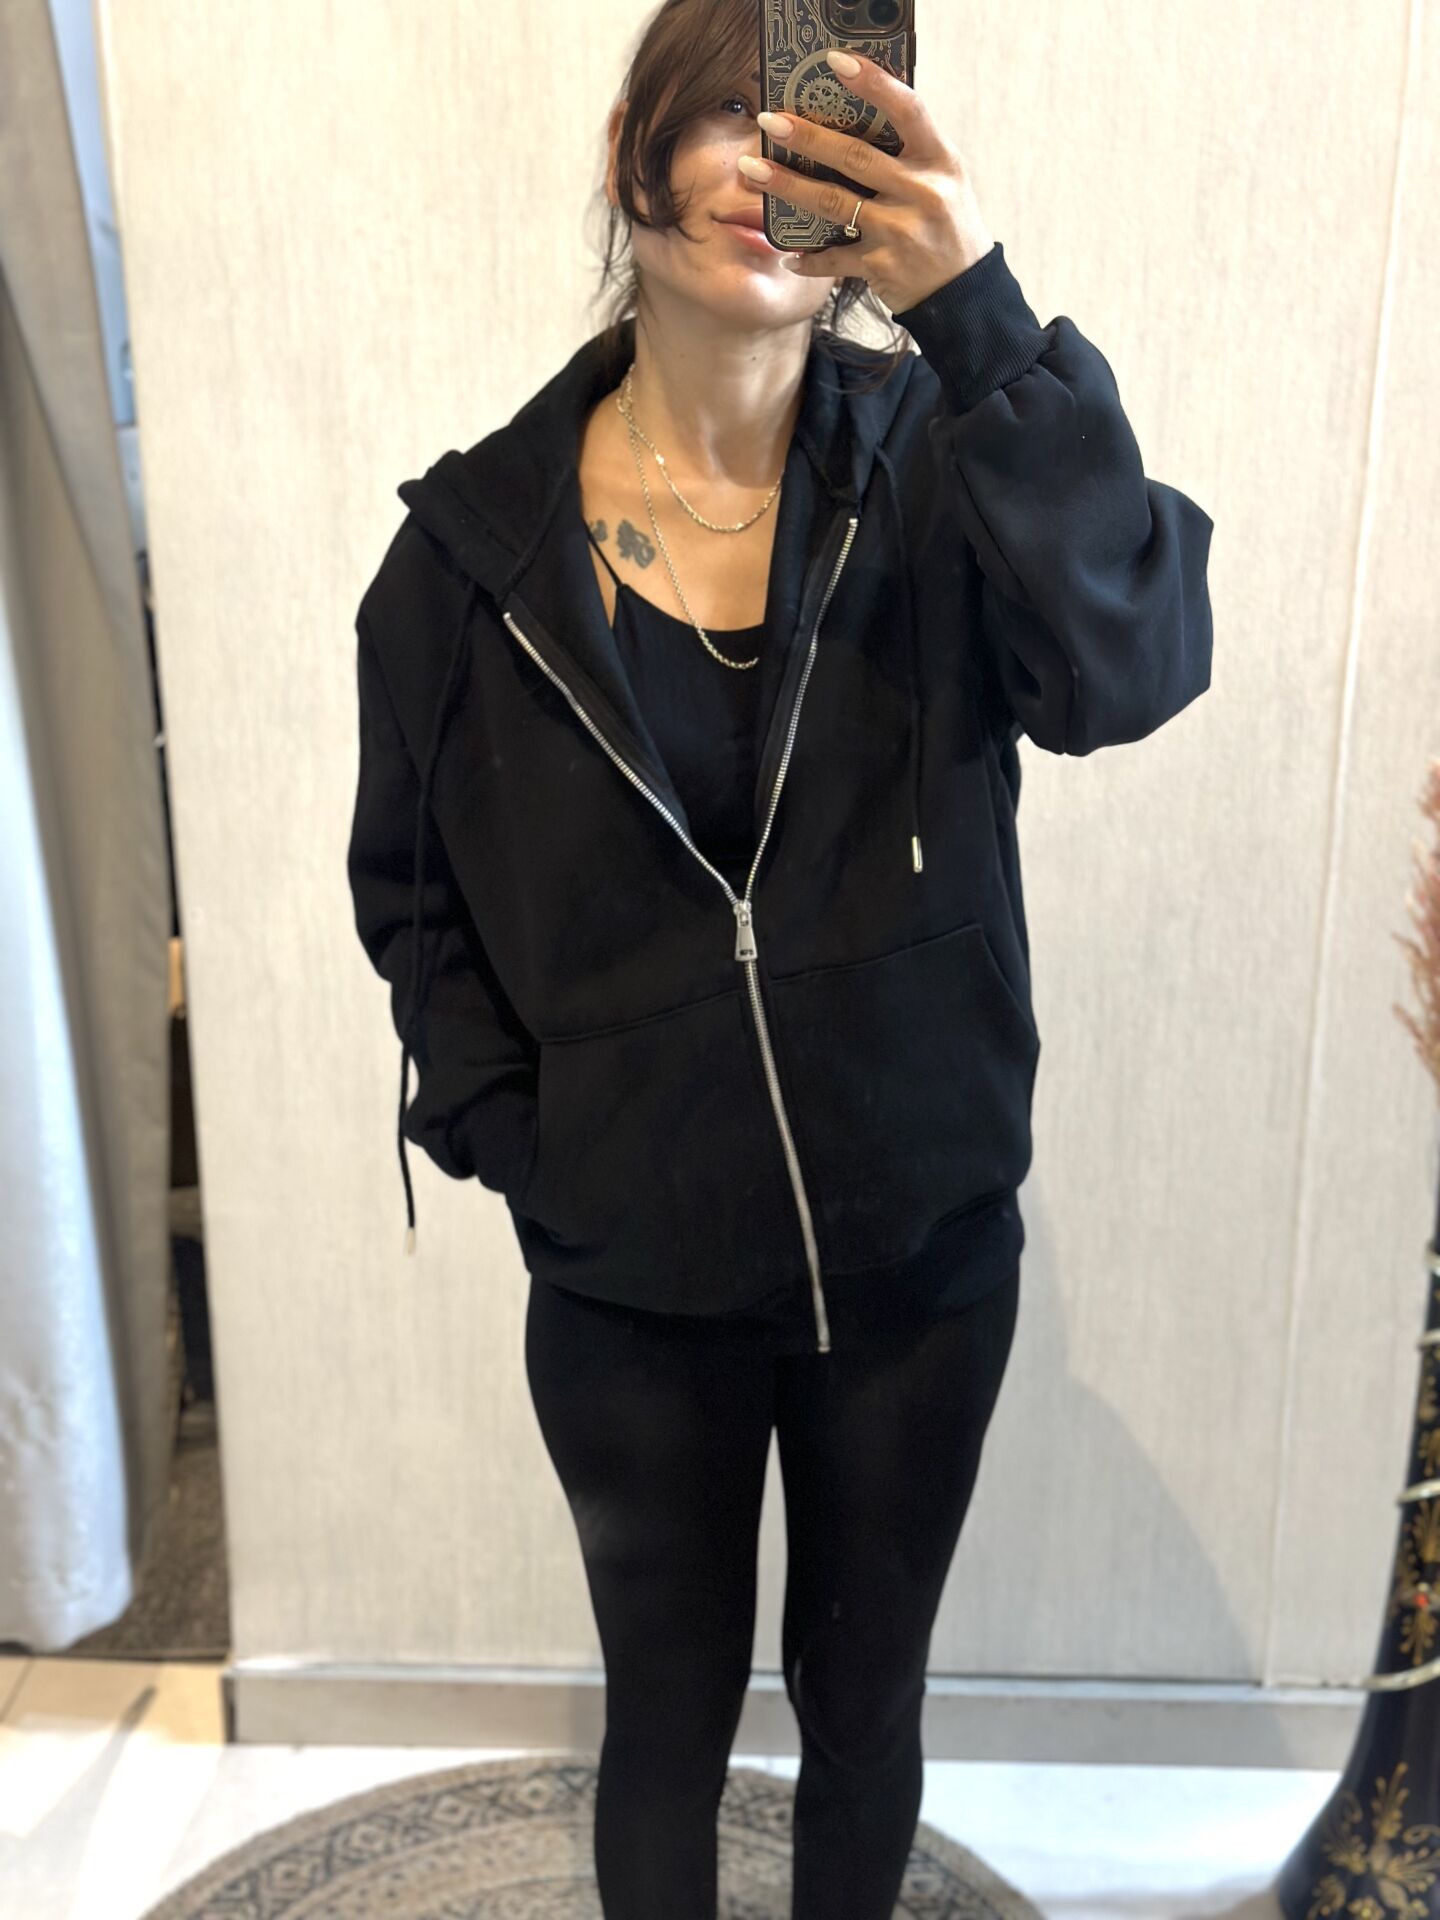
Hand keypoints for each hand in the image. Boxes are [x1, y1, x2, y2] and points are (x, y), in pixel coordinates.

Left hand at [737, 49, 995, 314]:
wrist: (965, 293)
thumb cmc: (948, 226)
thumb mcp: (943, 180)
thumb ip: (909, 151)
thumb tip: (854, 116)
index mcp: (939, 160)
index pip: (908, 109)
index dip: (873, 82)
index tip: (835, 62)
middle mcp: (922, 192)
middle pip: (855, 156)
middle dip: (806, 137)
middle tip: (768, 121)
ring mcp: (900, 231)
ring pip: (833, 203)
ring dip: (788, 186)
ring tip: (753, 171)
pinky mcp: (882, 266)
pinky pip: (835, 258)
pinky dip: (809, 259)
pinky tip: (788, 255)